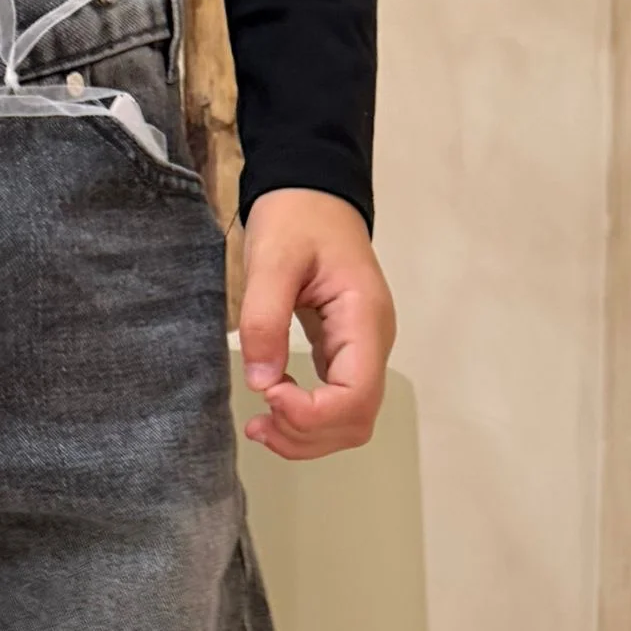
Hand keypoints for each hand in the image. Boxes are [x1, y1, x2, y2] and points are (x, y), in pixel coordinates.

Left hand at [236, 188, 396, 461]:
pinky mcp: (343, 356)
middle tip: (258, 421)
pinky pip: (335, 407)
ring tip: (260, 424)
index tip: (269, 393)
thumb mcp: (273, 258)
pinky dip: (305, 422)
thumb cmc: (297, 217)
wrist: (312, 194)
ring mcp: (362, 352)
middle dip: (306, 433)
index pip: (357, 396)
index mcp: (364, 318)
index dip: (312, 413)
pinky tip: (271, 409)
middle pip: (356, 421)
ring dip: (305, 437)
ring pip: (348, 423)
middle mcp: (372, 343)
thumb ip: (265, 317)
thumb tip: (261, 382)